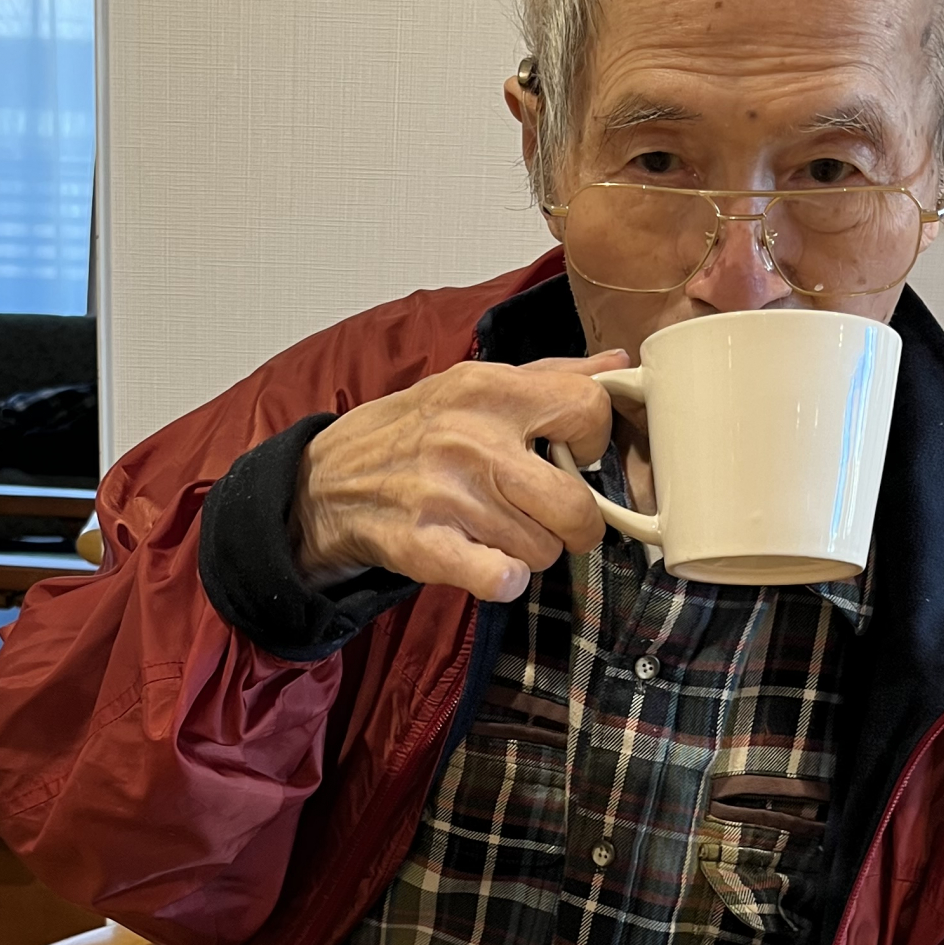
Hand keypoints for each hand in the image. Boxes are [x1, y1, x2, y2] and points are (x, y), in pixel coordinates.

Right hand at [292, 353, 629, 602]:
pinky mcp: (425, 544)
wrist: (325, 480)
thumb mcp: (472, 387)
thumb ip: (550, 376)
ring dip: (529, 552)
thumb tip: (618, 364)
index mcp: (488, 389)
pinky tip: (490, 566)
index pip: (588, 409)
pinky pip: (501, 579)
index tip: (574, 455)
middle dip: (574, 526)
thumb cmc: (412, 433)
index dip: (594, 441)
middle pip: (576, 506)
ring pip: (542, 551)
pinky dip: (504, 581)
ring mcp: (447, 494)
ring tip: (498, 532)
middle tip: (551, 520)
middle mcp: (471, 438)